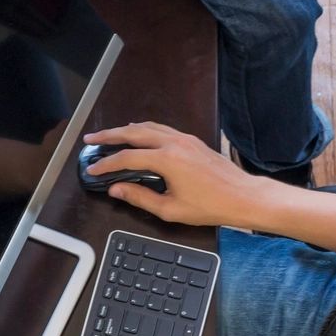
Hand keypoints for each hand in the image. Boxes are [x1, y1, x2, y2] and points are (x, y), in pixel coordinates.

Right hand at [82, 122, 272, 228]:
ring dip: (127, 129)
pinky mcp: (192, 140)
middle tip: (92, 138)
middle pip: (133, 132)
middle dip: (110, 135)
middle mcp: (174, 143)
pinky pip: (162, 128)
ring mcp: (184, 139)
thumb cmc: (211, 206)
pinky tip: (140, 134)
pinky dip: (145, 129)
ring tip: (111, 134)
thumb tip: (117, 189)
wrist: (244, 196)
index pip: (126, 158)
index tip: (92, 170)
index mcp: (166, 160)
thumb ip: (140, 197)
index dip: (106, 164)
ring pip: (148, 126)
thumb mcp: (171, 209)